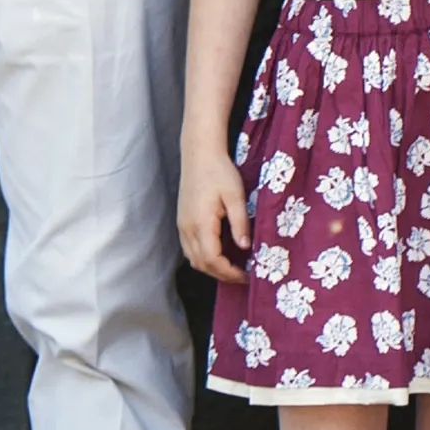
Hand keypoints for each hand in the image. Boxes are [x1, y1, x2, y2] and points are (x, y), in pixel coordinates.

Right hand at [178, 142, 251, 281]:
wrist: (199, 153)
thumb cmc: (219, 171)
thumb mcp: (236, 195)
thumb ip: (240, 222)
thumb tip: (245, 247)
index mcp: (201, 223)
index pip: (212, 259)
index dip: (229, 272)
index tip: (247, 274)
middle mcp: (187, 228)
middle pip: (201, 264)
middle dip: (222, 275)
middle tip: (243, 276)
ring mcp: (182, 225)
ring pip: (193, 259)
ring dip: (212, 268)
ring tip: (233, 267)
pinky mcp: (182, 221)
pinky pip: (190, 249)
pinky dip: (204, 258)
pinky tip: (219, 254)